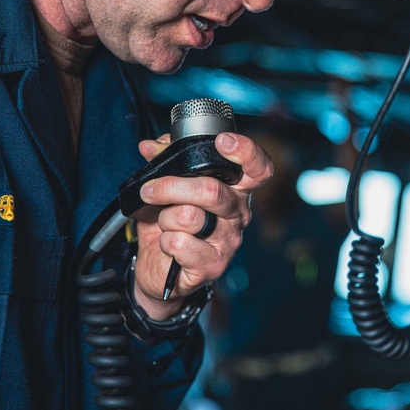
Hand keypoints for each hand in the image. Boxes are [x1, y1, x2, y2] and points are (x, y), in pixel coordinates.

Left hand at [131, 131, 272, 319]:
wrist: (159, 267)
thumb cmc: (170, 222)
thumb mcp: (166, 186)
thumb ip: (164, 160)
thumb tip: (151, 146)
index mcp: (235, 189)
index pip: (259, 168)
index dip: (246, 152)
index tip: (223, 141)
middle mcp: (238, 213)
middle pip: (211, 191)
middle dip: (171, 187)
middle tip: (150, 190)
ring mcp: (228, 241)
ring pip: (189, 216)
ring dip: (166, 218)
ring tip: (166, 224)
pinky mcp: (213, 265)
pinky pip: (180, 244)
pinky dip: (166, 242)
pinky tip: (170, 245)